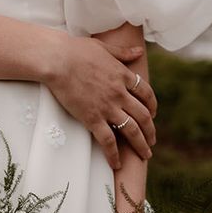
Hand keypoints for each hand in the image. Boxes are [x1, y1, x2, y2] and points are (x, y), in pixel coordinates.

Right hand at [42, 34, 157, 169]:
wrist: (58, 60)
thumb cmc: (76, 50)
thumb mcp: (104, 47)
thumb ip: (123, 52)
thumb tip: (139, 52)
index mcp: (123, 76)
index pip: (146, 93)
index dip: (152, 105)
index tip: (152, 115)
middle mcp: (120, 94)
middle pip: (143, 116)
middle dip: (150, 131)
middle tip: (152, 142)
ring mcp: (108, 107)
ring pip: (131, 130)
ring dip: (140, 145)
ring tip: (145, 156)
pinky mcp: (93, 118)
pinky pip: (108, 141)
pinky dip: (114, 154)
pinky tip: (117, 164)